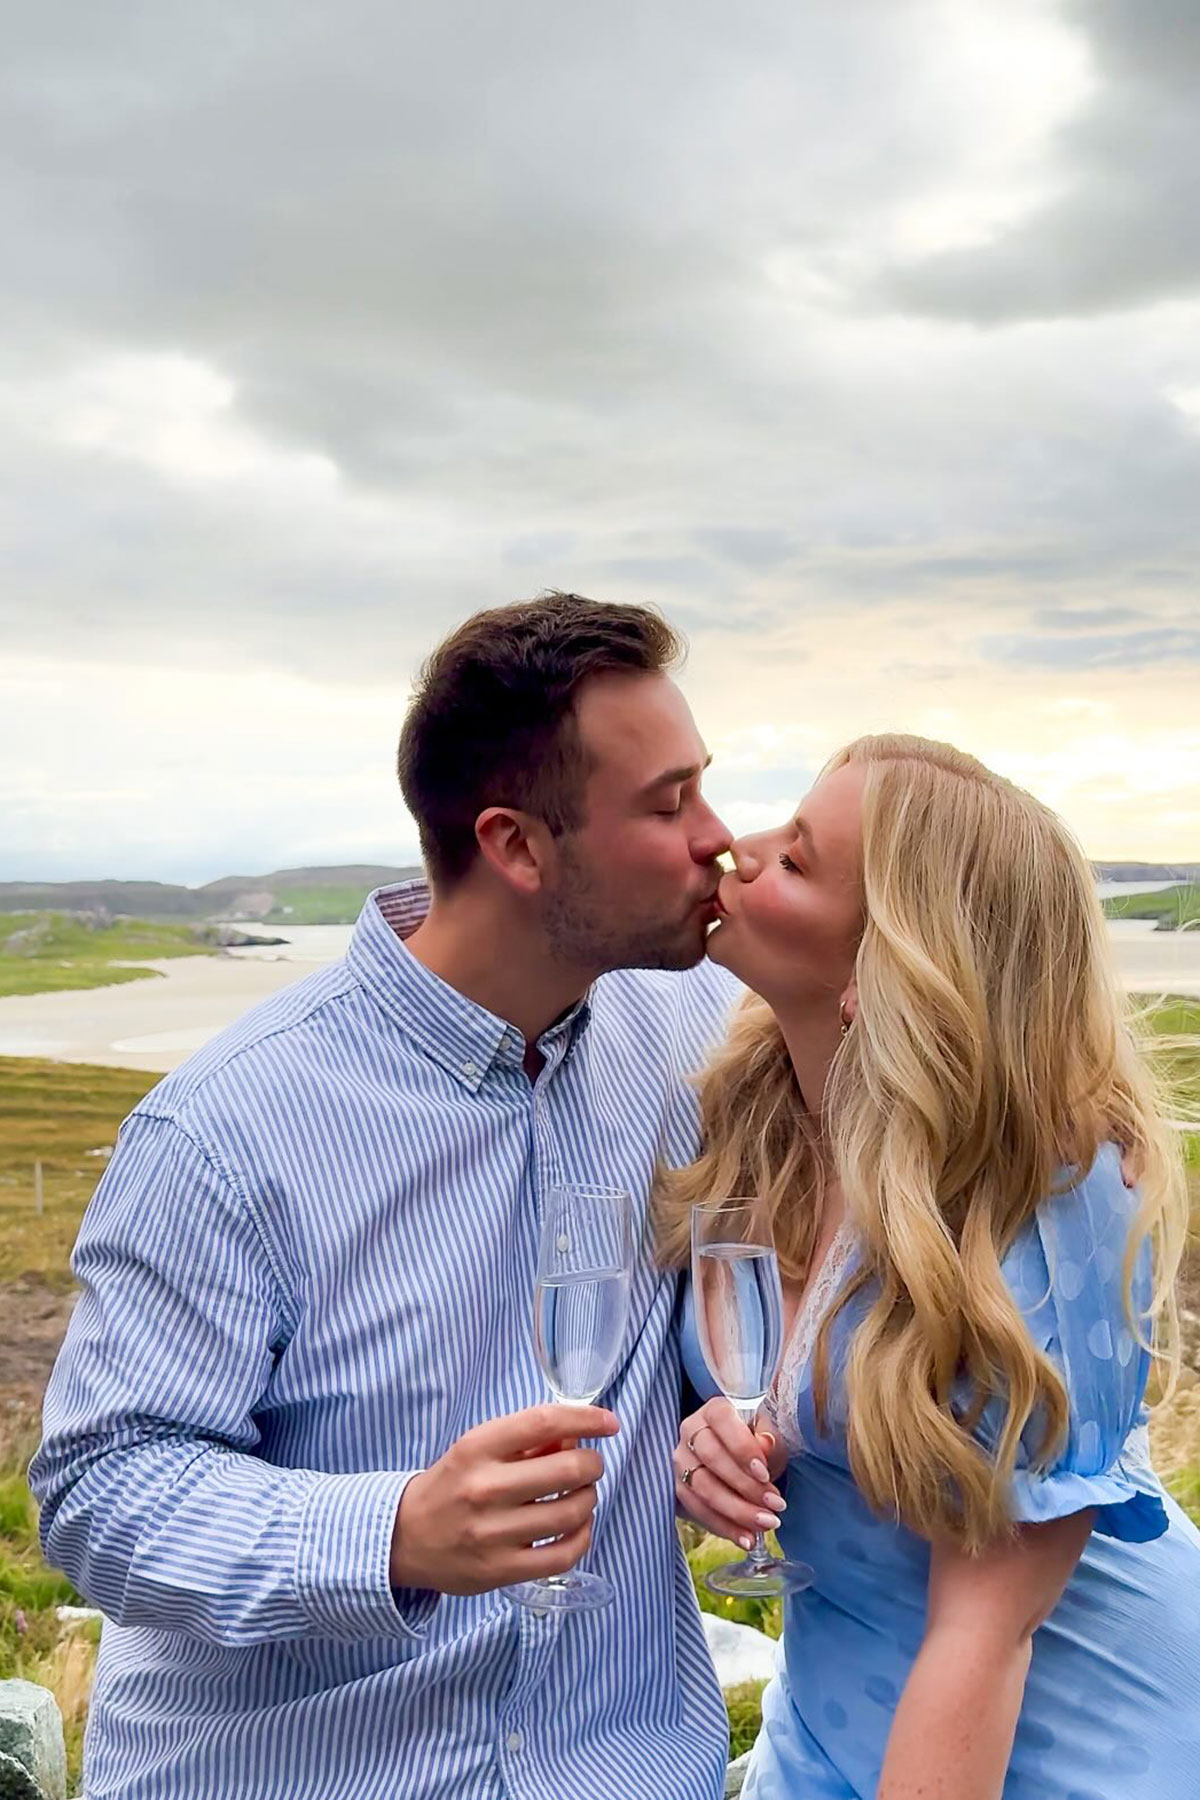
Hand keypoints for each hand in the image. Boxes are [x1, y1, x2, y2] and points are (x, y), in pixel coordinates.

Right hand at [390, 1403, 617, 1595]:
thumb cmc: (452, 1484)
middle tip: (590, 1466)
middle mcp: (485, 1488)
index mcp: (478, 1448)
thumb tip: (578, 1437)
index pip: (544, 1422)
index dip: (586, 1419)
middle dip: (592, 1464)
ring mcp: (494, 1534)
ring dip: (588, 1499)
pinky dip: (582, 1536)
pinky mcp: (502, 1570)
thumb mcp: (479, 1449)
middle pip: (567, 1469)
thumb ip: (527, 1441)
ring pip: (571, 1512)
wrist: (404, 1537)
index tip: (609, 1423)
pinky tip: (577, 1526)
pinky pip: (563, 1554)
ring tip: (581, 1495)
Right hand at [674, 1396, 786, 1548]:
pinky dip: (724, 1527)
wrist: (737, 1461)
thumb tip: (765, 1444)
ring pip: (703, 1488)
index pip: (721, 1420)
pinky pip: (698, 1511)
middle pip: (711, 1458)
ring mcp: (681, 1461)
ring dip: (737, 1511)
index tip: (764, 1473)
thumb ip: (768, 1438)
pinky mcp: (678, 1489)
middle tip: (776, 1505)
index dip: (742, 1447)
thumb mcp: (767, 1435)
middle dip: (745, 1486)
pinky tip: (746, 1538)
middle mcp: (690, 1431)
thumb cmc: (754, 1443)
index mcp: (714, 1411)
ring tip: (766, 1523)